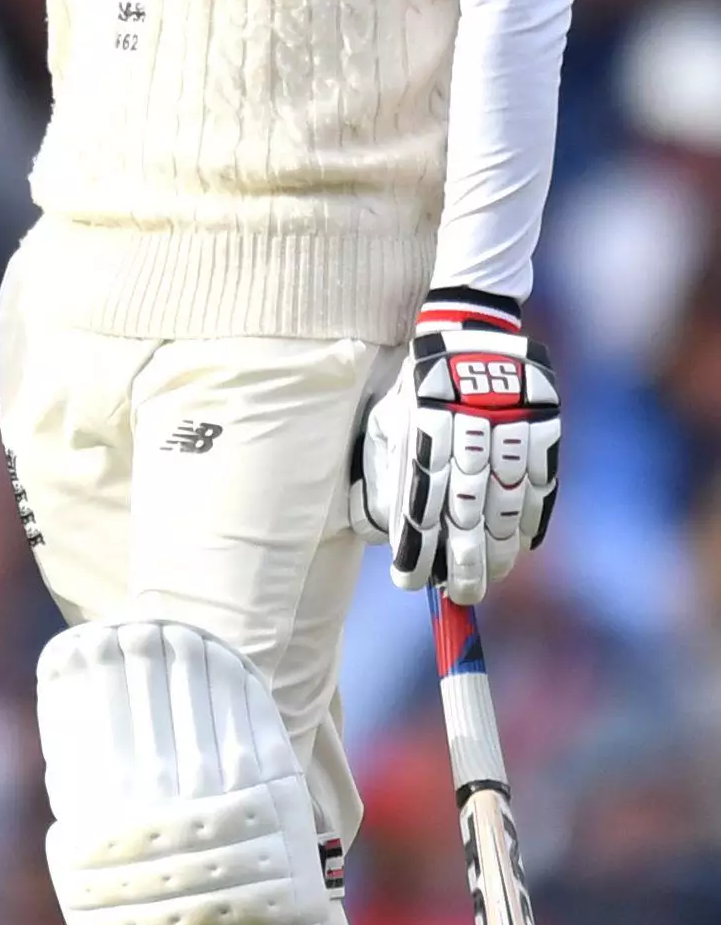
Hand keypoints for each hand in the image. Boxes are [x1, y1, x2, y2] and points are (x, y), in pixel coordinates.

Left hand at [350, 289, 558, 604]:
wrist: (469, 330)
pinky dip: (532, 519)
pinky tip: (521, 546)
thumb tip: (380, 533)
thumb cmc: (418, 388)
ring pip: (506, 503)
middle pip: (465, 511)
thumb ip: (383, 472)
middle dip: (463, 561)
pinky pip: (542, 482)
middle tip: (461, 594)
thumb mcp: (388, 419)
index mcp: (421, 428)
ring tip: (490, 577)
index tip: (411, 581)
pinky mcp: (544, 421)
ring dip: (499, 549)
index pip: (418, 502)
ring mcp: (508, 426)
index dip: (416, 548)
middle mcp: (465, 431)